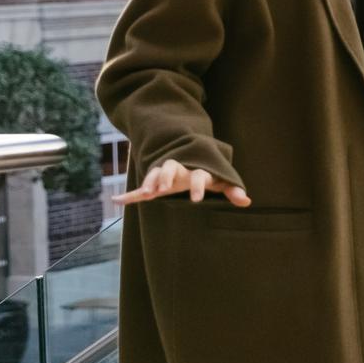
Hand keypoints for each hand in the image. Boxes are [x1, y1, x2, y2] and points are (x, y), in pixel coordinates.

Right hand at [116, 161, 249, 206]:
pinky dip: (129, 195)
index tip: (196, 199)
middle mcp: (181, 170)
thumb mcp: (221, 183)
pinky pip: (140, 189)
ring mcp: (166, 175)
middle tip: (164, 189)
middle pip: (172, 168)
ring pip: (156, 173)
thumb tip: (247, 201)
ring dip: (151, 181)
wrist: (191, 161)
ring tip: (147, 193)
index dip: (197, 187)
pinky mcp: (155, 184)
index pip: (198, 176)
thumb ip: (232, 191)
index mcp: (198, 171)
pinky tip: (117, 201)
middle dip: (167, 176)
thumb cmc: (209, 176)